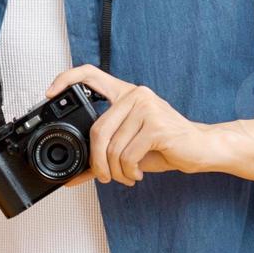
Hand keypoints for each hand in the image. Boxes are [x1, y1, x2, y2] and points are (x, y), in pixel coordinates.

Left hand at [45, 64, 215, 186]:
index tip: (50, 92)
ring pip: (113, 147)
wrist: (202, 148)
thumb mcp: (128, 149)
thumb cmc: (164, 146)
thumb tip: (73, 178)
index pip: (90, 74)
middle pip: (98, 130)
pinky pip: (129, 155)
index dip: (66, 79)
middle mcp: (135, 95)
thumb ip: (102, 157)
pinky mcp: (157, 126)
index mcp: (126, 93)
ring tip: (127, 175)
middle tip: (104, 176)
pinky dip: (129, 171)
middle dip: (97, 162)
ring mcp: (147, 108)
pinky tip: (137, 173)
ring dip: (116, 171)